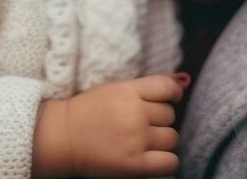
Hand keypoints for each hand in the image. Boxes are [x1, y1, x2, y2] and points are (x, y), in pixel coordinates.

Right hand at [31, 73, 187, 177]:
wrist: (61, 137)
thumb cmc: (88, 112)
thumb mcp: (115, 90)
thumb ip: (147, 87)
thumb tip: (185, 81)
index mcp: (127, 90)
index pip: (167, 88)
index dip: (171, 95)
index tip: (165, 102)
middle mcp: (134, 113)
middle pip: (169, 115)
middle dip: (158, 121)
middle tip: (139, 125)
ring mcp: (135, 138)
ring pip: (172, 138)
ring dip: (161, 141)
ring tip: (142, 142)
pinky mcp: (134, 163)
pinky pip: (170, 162)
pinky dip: (165, 161)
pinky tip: (151, 158)